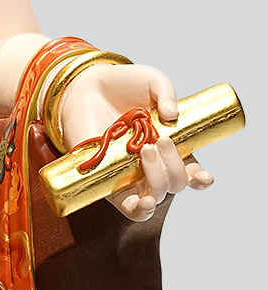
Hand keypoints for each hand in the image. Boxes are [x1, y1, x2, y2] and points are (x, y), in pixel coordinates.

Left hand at [59, 63, 213, 221]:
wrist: (87, 86)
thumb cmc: (123, 85)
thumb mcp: (151, 80)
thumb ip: (166, 92)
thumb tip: (172, 116)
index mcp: (170, 146)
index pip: (192, 172)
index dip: (201, 179)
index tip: (203, 176)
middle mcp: (153, 164)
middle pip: (175, 184)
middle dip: (175, 167)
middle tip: (161, 141)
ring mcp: (132, 174)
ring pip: (156, 196)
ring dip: (159, 180)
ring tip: (146, 150)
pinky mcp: (109, 180)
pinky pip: (129, 207)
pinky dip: (141, 209)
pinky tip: (145, 201)